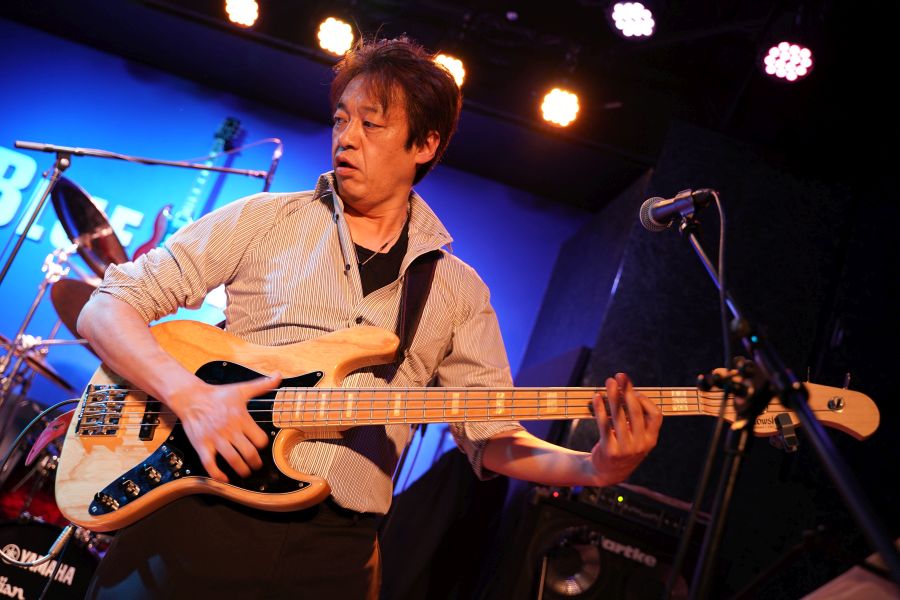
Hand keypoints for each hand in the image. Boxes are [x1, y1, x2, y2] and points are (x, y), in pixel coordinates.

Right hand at [167, 372, 281, 482]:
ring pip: (233, 461)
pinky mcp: (202, 446)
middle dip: (256, 463)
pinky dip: (218, 475)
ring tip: (245, 472)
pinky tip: (224, 478)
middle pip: (249, 453)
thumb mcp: (242, 389)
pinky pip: (210, 464)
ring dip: (242, 470)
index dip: (263, 445)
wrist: (192, 397)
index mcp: (241, 418)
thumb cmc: (218, 395)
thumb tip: (278, 376)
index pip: (260, 439)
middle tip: (256, 466)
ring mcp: (216, 439)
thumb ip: (262, 385)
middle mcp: (230, 430)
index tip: (261, 446)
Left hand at [589, 372, 661, 485]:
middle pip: (636, 413)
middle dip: (629, 391)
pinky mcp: (609, 450)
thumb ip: (636, 418)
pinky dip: (600, 410)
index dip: (646, 401)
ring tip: (609, 382)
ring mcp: (625, 448)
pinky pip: (604, 425)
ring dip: (614, 396)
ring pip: (619, 417)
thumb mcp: (637, 437)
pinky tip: (596, 398)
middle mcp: (641, 444)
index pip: (656, 416)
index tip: (634, 391)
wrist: (608, 473)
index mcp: (651, 439)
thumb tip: (627, 388)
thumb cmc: (623, 447)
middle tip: (621, 376)